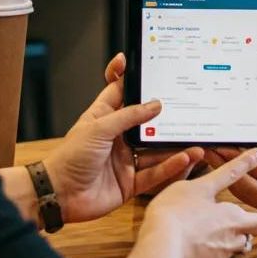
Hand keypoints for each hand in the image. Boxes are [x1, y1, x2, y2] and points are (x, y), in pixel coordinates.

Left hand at [45, 55, 203, 223]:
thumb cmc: (70, 157)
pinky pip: (155, 173)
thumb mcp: (99, 128)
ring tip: (197, 140)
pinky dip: (171, 167)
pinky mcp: (130, 183)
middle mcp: (117, 138)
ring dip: (175, 146)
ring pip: (156, 150)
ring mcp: (125, 160)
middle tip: (189, 107)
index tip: (144, 62)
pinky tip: (185, 158)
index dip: (131, 78)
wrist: (58, 195)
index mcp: (104, 118)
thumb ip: (128, 116)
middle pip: (146, 123)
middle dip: (166, 118)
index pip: (119, 92)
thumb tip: (155, 104)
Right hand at [142, 148, 256, 257]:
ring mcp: (219, 255)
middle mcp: (233, 238)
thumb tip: (256, 156)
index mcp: (235, 217)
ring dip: (236, 240)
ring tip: (231, 232)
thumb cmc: (179, 212)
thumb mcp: (201, 186)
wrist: (162, 248)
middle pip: (252, 235)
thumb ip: (227, 173)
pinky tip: (199, 243)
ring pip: (235, 246)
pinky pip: (215, 257)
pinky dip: (212, 249)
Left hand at [203, 92, 256, 213]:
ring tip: (208, 155)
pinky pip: (246, 197)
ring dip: (224, 176)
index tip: (225, 145)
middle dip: (226, 168)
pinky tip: (218, 167)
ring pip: (243, 195)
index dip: (243, 159)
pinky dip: (231, 182)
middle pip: (248, 187)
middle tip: (208, 148)